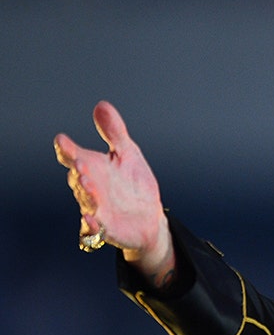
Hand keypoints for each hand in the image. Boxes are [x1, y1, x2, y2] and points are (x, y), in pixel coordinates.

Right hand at [54, 101, 175, 283]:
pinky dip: (91, 226)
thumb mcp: (128, 154)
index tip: (62, 141)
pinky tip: (92, 220)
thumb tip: (101, 105)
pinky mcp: (105, 228)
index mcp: (92, 167)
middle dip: (80, 171)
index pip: (73, 156)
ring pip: (86, 201)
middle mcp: (90, 187)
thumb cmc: (133, 184)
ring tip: (88, 185)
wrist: (149, 218)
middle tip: (82, 164)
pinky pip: (94, 229)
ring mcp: (96, 208)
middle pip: (79, 177)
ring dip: (86, 194)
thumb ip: (114, 132)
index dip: (67, 149)